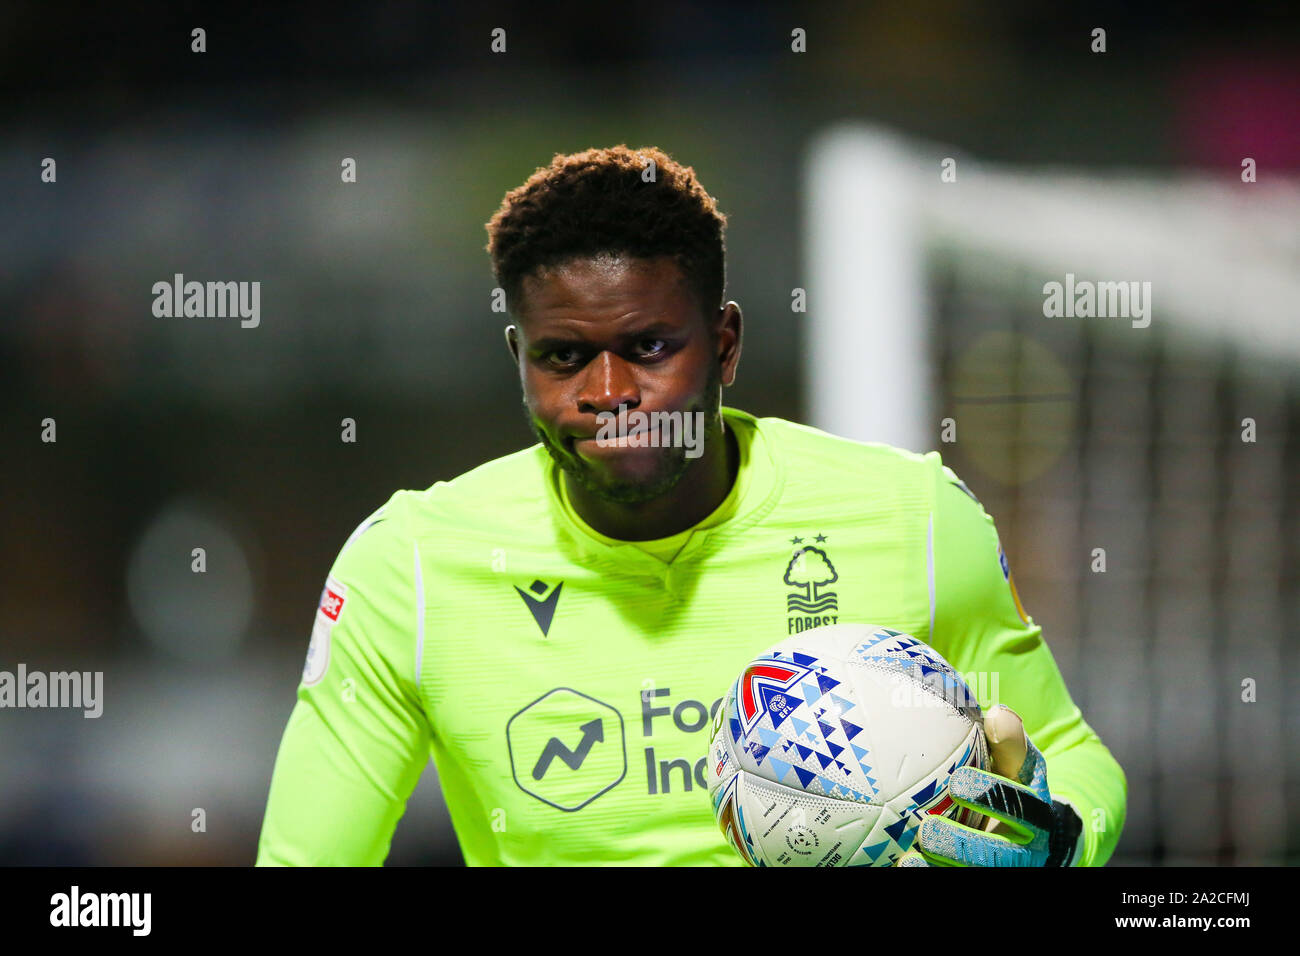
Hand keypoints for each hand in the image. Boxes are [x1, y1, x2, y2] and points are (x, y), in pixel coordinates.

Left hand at [897, 705, 1082, 866]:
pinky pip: (953, 879)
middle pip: (996, 856)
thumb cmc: (1014, 787)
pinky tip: (902, 865)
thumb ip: (1010, 743)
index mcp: (1036, 817)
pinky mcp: (978, 873)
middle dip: (962, 844)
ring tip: (910, 858)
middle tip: (928, 829)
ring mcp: (1002, 868)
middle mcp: (1024, 852)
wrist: (1031, 836)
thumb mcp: (1020, 765)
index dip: (990, 797)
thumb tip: (999, 714)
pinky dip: (928, 874)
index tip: (958, 782)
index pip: (1020, 807)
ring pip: (976, 871)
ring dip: (941, 867)